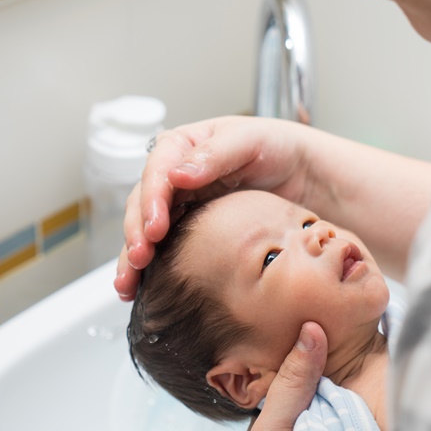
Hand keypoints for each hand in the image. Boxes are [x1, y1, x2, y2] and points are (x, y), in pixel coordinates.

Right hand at [114, 115, 315, 300]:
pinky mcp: (186, 231)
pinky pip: (160, 249)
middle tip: (140, 258)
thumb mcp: (252, 141)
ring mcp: (178, 204)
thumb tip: (178, 174)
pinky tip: (137, 289)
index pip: (156, 172)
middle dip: (136, 232)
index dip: (151, 200)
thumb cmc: (278, 147)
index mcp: (182, 146)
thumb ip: (216, 154)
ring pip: (143, 229)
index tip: (154, 227)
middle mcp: (173, 176)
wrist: (303, 174)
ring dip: (132, 257)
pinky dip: (146, 269)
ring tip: (128, 284)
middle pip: (141, 204)